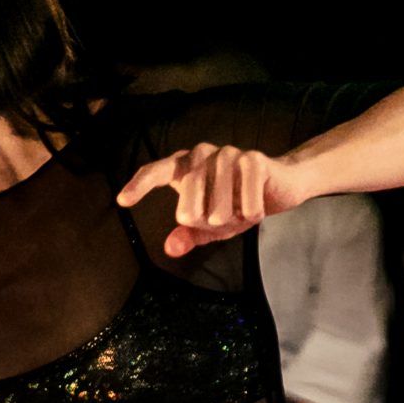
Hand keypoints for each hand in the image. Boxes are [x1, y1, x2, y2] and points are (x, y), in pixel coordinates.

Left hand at [116, 142, 294, 257]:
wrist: (280, 185)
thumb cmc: (237, 203)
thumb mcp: (211, 224)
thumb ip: (189, 235)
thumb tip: (170, 248)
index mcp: (184, 165)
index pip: (156, 171)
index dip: (139, 186)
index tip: (123, 201)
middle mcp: (201, 154)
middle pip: (188, 207)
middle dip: (206, 225)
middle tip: (222, 218)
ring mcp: (227, 154)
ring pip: (218, 211)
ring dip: (233, 220)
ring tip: (240, 208)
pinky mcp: (253, 160)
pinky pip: (245, 206)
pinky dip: (252, 215)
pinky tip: (257, 204)